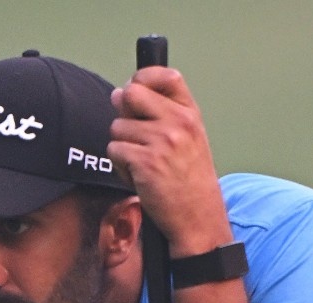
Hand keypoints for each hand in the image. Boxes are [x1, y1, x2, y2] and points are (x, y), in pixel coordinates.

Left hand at [108, 67, 233, 256]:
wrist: (198, 217)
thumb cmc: (189, 179)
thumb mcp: (189, 139)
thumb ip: (158, 114)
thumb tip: (117, 93)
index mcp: (190, 113)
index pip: (165, 75)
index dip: (143, 77)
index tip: (136, 89)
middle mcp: (178, 122)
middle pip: (130, 94)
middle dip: (124, 114)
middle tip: (135, 135)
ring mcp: (162, 141)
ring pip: (117, 127)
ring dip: (122, 147)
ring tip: (142, 164)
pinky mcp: (145, 162)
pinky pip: (114, 150)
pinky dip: (120, 167)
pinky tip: (138, 177)